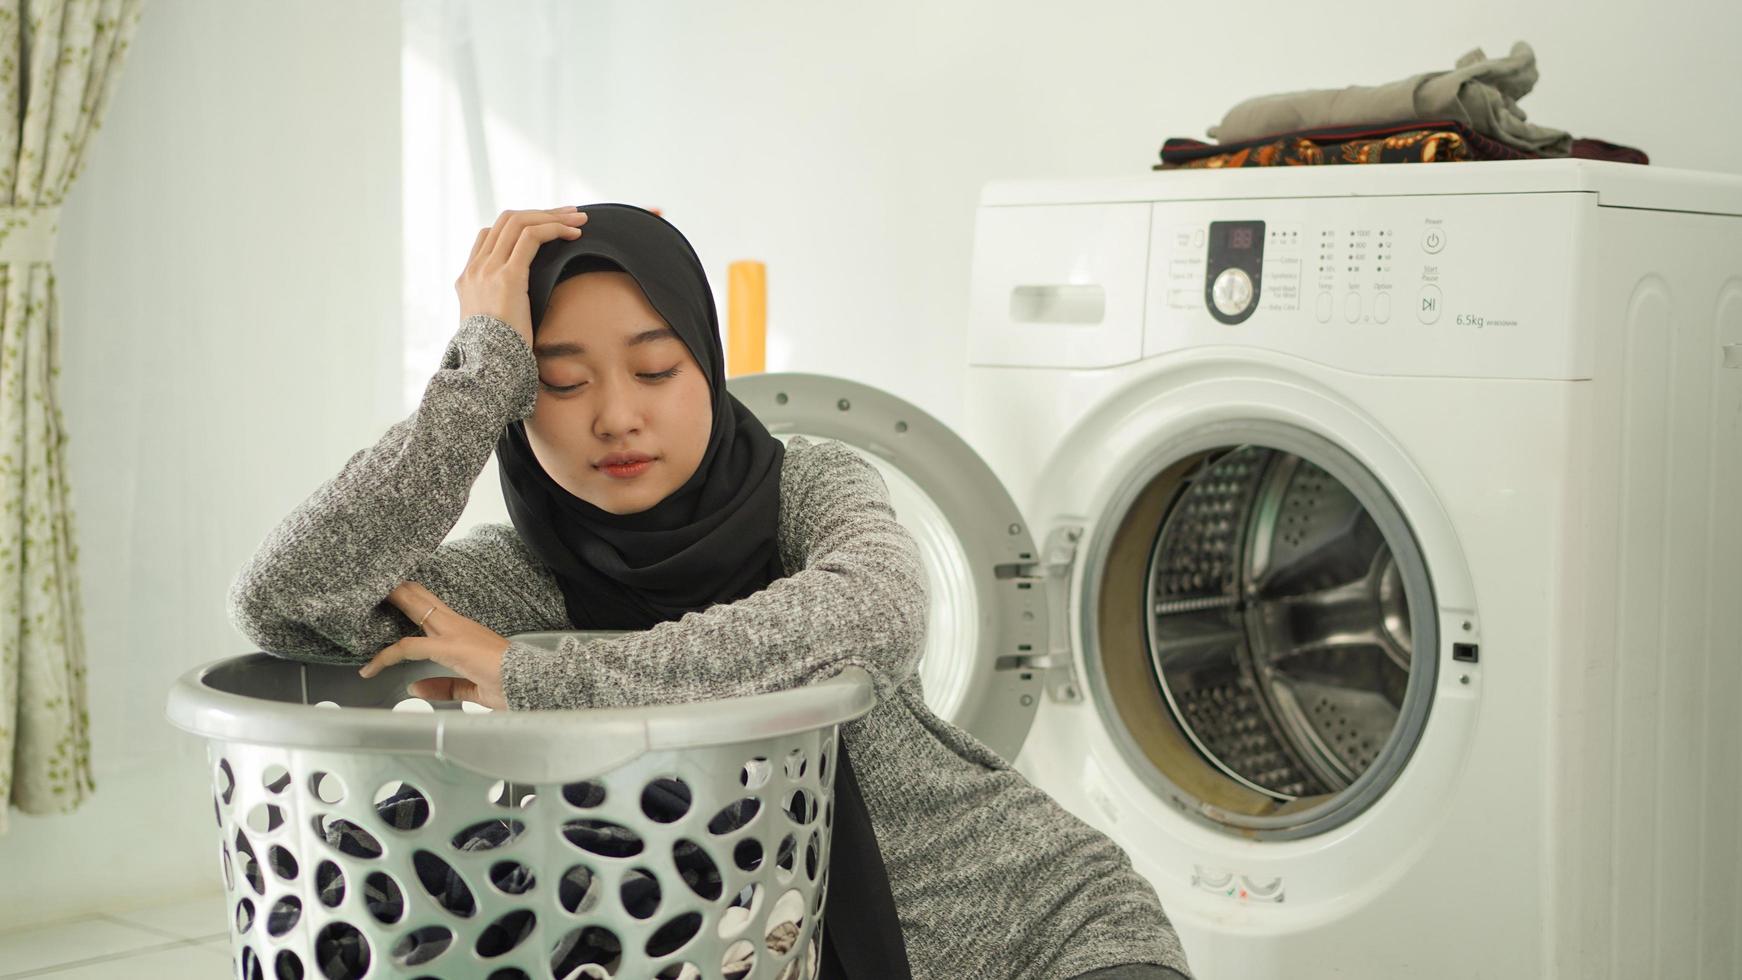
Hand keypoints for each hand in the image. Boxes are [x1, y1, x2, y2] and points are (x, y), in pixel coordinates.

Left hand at [360, 580, 510, 709]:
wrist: (533, 683)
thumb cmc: (512, 685)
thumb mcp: (472, 689)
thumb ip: (445, 687)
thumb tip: (416, 688)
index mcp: (464, 633)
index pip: (432, 611)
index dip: (412, 603)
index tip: (395, 599)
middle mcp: (457, 626)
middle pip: (421, 599)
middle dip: (398, 590)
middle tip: (376, 581)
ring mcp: (454, 632)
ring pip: (414, 609)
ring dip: (392, 601)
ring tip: (367, 594)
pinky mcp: (450, 646)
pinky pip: (409, 648)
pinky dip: (387, 656)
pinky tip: (371, 666)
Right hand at [455, 206, 589, 347]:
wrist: (489, 372)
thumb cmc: (501, 358)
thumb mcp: (498, 328)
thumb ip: (507, 309)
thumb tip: (529, 310)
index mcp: (469, 280)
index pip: (491, 235)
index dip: (522, 225)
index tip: (550, 228)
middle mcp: (475, 270)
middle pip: (507, 221)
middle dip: (542, 213)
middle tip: (572, 215)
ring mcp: (487, 271)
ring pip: (520, 222)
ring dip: (553, 216)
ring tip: (580, 220)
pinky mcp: (506, 276)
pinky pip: (531, 236)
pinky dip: (554, 228)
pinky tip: (574, 235)